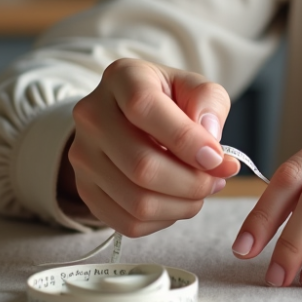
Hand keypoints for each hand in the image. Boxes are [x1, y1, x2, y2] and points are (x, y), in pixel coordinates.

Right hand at [65, 58, 239, 236]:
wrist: (129, 116)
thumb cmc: (170, 100)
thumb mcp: (195, 87)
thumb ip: (209, 105)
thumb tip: (211, 146)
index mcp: (121, 78)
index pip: (144, 109)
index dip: (186, 139)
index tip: (217, 158)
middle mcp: (92, 115)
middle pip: (141, 165)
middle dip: (192, 182)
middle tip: (217, 179)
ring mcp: (83, 156)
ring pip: (137, 201)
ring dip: (182, 205)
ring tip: (202, 190)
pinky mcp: (86, 189)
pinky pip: (128, 223)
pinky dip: (164, 219)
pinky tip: (178, 201)